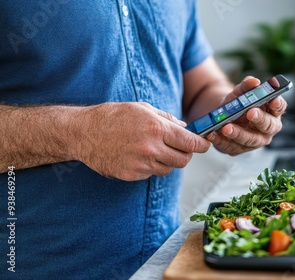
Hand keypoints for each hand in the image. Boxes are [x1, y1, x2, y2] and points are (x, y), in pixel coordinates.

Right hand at [76, 102, 210, 180]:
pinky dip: (152, 166)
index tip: (205, 145)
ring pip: (169, 168)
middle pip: (183, 160)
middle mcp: (151, 148)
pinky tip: (139, 155)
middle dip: (186, 154)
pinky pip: (152, 173)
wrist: (84, 133)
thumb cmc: (113, 116)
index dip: (201, 145)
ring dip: (168, 161)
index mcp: (156, 128)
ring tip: (154, 149)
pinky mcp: (132, 175)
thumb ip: (167, 118)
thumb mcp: (142, 108)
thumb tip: (185, 128)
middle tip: (180, 147)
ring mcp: (141, 163)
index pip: (190, 143)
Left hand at [206, 77, 286, 155]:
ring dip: (238, 133)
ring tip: (226, 127)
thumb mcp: (240, 92)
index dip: (278, 104)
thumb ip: (247, 86)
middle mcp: (267, 129)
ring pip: (250, 140)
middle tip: (250, 113)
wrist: (223, 117)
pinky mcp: (240, 149)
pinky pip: (231, 146)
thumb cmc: (238, 104)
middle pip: (268, 126)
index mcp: (272, 112)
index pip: (279, 107)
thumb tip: (253, 81)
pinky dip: (220, 141)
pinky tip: (212, 134)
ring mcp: (255, 141)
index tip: (274, 100)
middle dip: (260, 120)